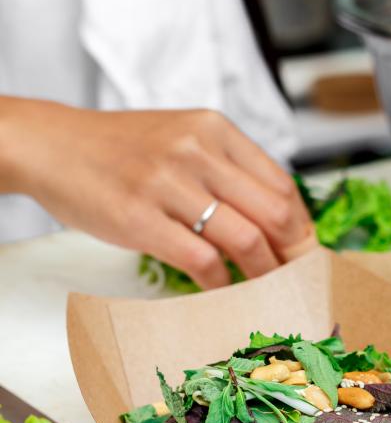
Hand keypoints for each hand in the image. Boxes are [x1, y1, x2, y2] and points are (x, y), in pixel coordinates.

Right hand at [0, 98, 315, 287]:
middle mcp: (198, 151)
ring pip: (246, 240)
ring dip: (264, 275)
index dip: (301, 228)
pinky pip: (203, 261)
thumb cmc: (123, 150)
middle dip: (294, 255)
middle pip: (274, 213)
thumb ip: (227, 170)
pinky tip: (221, 290)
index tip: (304, 254)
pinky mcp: (142, 218)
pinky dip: (221, 284)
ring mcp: (169, 183)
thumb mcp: (183, 140)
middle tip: (295, 280)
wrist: (54, 145)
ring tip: (266, 291)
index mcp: (216, 130)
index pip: (282, 186)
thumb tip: (272, 219)